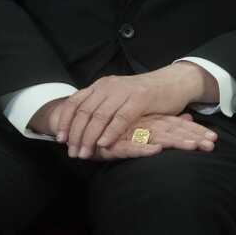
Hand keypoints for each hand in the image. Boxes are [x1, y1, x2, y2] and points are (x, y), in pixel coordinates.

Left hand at [55, 62, 216, 158]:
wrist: (175, 82)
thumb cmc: (147, 94)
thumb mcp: (119, 96)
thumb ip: (103, 106)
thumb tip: (81, 128)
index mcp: (102, 85)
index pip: (75, 102)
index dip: (66, 121)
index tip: (61, 139)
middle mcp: (110, 86)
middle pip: (84, 111)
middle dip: (76, 135)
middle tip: (74, 153)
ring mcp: (125, 91)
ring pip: (99, 116)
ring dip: (90, 137)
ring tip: (85, 153)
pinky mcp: (141, 98)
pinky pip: (120, 118)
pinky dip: (110, 132)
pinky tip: (104, 144)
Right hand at [91, 113, 217, 159]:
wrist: (82, 120)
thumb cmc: (118, 126)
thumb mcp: (145, 124)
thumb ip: (167, 122)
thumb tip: (188, 117)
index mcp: (153, 121)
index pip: (178, 126)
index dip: (196, 132)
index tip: (214, 140)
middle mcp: (144, 124)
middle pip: (173, 131)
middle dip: (193, 137)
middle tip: (211, 145)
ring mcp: (131, 131)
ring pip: (157, 137)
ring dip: (176, 142)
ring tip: (194, 146)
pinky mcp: (115, 142)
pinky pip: (130, 146)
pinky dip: (143, 149)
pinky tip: (156, 150)